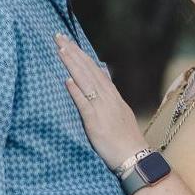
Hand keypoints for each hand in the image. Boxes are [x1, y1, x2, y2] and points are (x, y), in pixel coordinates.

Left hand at [54, 33, 143, 172]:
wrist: (136, 158)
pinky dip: (76, 92)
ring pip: (86, 81)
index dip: (80, 55)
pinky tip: (67, 80)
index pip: (94, 70)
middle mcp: (108, 98)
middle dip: (73, 52)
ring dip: (72, 64)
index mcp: (113, 96)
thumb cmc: (126, 141)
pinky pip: (85, 104)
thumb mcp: (120, 114)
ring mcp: (102, 109)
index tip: (68, 43)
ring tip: (60, 49)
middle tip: (58, 36)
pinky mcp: (96, 123)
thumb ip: (110, 99)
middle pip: (88, 70)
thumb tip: (104, 82)